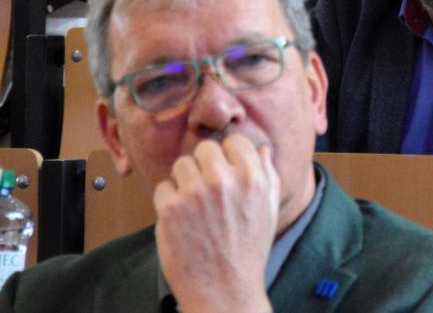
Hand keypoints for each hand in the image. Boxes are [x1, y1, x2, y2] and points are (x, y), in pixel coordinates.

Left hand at [153, 135, 279, 312]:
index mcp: (252, 178)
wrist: (224, 290)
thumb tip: (262, 149)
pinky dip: (168, 201)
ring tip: (193, 205)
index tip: (225, 169)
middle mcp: (224, 181)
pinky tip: (181, 219)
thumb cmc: (248, 252)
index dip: (229, 155)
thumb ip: (267, 174)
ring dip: (185, 181)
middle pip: (205, 149)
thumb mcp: (268, 210)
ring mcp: (194, 194)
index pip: (235, 141)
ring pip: (181, 165)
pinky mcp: (169, 210)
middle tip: (206, 188)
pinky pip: (163, 188)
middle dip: (204, 166)